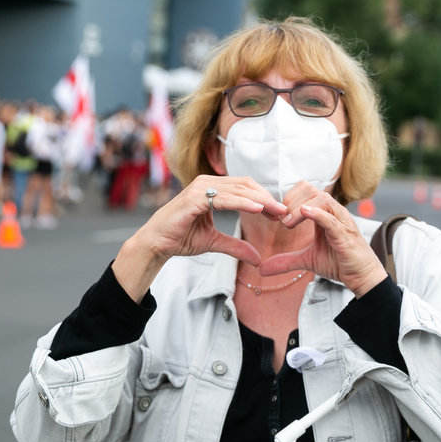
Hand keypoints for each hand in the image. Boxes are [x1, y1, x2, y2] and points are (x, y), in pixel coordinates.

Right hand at [112, 175, 287, 300]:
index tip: (280, 212)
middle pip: (245, 185)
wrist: (156, 244)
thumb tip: (257, 258)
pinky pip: (223, 198)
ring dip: (260, 200)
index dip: (264, 198)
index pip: (244, 187)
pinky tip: (257, 209)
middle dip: (267, 198)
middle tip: (284, 212)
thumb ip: (236, 246)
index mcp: (212, 188)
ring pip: (237, 190)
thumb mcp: (215, 242)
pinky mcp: (194, 199)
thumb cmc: (181, 237)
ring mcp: (199, 188)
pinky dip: (242, 202)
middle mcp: (206, 183)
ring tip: (276, 211)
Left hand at [259, 182, 386, 297]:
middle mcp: (333, 213)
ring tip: (288, 223)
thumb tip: (262, 268)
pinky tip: (305, 214)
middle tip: (281, 220)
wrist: (362, 277)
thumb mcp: (307, 260)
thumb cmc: (339, 262)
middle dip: (292, 201)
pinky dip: (317, 214)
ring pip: (322, 199)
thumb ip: (286, 260)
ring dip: (301, 208)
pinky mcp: (345, 235)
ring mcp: (341, 222)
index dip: (289, 198)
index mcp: (323, 214)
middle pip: (311, 189)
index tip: (277, 215)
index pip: (305, 190)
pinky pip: (332, 218)